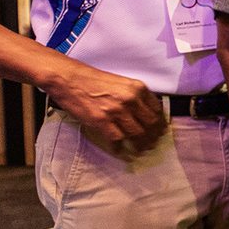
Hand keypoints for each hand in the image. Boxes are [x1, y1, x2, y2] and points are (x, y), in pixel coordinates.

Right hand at [44, 63, 166, 157]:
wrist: (67, 78)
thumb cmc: (91, 79)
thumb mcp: (120, 82)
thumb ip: (133, 96)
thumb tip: (143, 113)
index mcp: (137, 88)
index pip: (157, 109)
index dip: (160, 123)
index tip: (160, 130)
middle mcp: (130, 99)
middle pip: (150, 123)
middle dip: (153, 136)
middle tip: (153, 143)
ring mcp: (116, 111)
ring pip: (136, 133)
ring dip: (140, 144)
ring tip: (141, 150)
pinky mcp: (102, 120)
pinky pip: (116, 139)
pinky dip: (119, 147)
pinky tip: (120, 150)